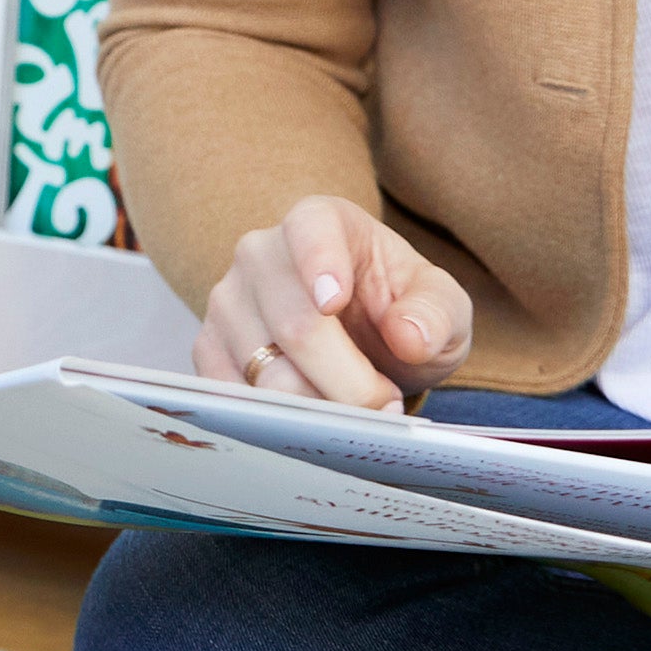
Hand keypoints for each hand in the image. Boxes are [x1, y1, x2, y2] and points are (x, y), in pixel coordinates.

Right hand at [194, 196, 471, 410]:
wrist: (365, 337)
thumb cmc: (401, 309)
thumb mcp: (441, 305)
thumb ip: (435, 312)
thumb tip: (409, 335)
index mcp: (321, 220)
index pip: (310, 232)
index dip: (320, 264)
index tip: (333, 302)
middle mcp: (261, 253)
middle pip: (295, 325)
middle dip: (348, 382)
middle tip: (386, 408)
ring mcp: (228, 301)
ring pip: (264, 371)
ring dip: (319, 410)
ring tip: (359, 418)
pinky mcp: (210, 349)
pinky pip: (234, 397)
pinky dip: (277, 424)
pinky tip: (313, 429)